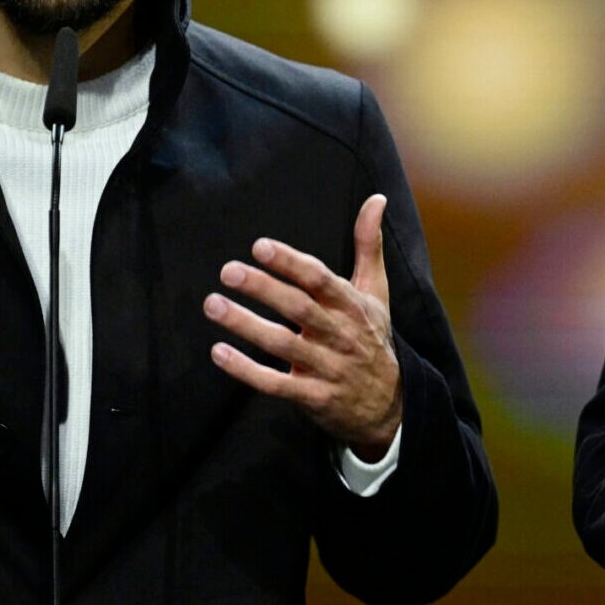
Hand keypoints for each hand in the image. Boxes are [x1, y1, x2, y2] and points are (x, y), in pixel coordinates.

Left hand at [204, 194, 402, 459]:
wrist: (390, 406)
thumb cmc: (373, 338)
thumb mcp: (376, 292)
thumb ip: (368, 245)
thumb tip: (376, 198)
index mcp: (353, 306)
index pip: (321, 280)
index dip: (291, 263)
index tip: (260, 247)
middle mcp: (341, 335)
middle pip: (299, 309)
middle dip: (263, 288)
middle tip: (228, 271)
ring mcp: (327, 368)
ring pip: (283, 344)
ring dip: (245, 324)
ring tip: (213, 304)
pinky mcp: (313, 397)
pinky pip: (276, 384)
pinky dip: (246, 370)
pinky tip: (219, 352)